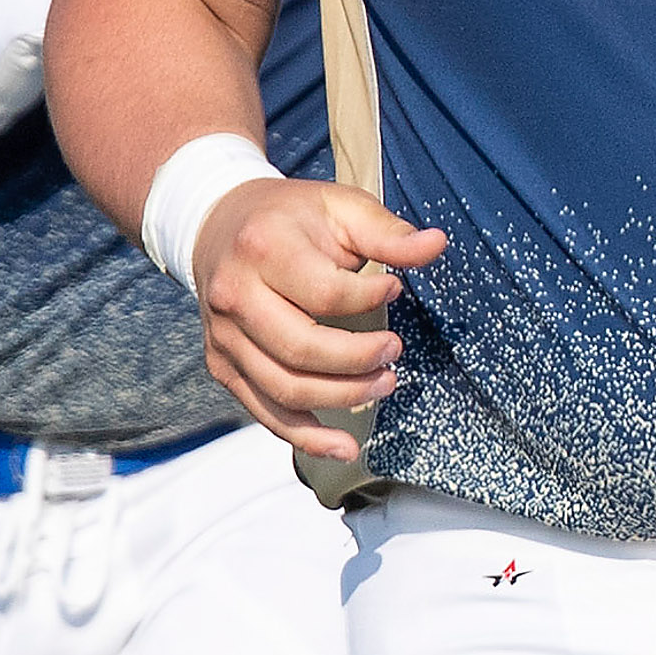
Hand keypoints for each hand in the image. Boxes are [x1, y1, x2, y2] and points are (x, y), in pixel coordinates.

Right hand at [192, 177, 446, 461]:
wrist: (218, 226)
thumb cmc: (290, 218)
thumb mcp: (340, 208)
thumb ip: (388, 232)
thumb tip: (437, 244)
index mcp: (263, 249)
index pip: (324, 294)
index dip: (369, 299)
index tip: (395, 291)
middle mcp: (234, 296)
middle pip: (302, 349)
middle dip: (359, 360)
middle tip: (394, 351)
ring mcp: (225, 337)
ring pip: (285, 388)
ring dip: (343, 397)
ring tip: (385, 384)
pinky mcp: (223, 366)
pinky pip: (265, 411)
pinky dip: (306, 436)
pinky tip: (344, 447)